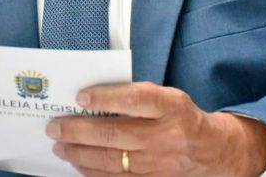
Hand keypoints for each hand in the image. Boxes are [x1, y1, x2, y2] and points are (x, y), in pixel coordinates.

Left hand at [47, 81, 265, 175]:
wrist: (210, 149)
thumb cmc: (180, 115)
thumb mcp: (168, 97)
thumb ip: (137, 95)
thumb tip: (92, 98)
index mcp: (171, 106)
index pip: (135, 99)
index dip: (106, 98)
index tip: (80, 96)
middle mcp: (165, 135)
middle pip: (115, 134)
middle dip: (79, 130)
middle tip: (54, 125)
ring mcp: (158, 162)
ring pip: (111, 160)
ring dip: (79, 152)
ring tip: (59, 144)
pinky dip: (92, 171)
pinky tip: (77, 162)